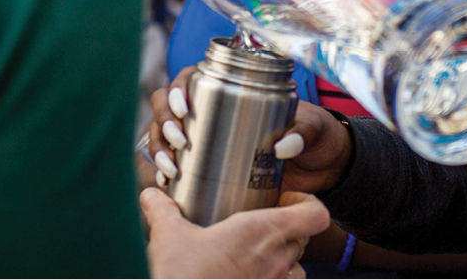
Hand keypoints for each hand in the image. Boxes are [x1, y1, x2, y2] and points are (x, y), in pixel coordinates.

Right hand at [140, 187, 329, 278]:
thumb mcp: (167, 235)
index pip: (314, 214)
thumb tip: (151, 195)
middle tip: (259, 226)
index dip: (306, 203)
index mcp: (261, 231)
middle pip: (302, 239)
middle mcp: (276, 261)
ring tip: (253, 258)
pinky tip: (242, 278)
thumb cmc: (183, 276)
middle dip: (286, 231)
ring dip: (282, 262)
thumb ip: (161, 209)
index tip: (284, 200)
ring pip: (296, 270)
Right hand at [151, 69, 353, 194]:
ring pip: (162, 133)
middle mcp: (209, 110)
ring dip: (158, 146)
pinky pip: (171, 161)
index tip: (183, 108)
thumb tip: (283, 147)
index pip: (189, 78)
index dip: (177, 89)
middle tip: (179, 140)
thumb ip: (303, 132)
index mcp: (230, 89)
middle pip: (166, 105)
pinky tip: (165, 183)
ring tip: (171, 168)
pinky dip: (161, 171)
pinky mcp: (203, 166)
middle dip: (163, 121)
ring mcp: (203, 138)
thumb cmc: (315, 136)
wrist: (320, 169)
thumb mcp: (313, 127)